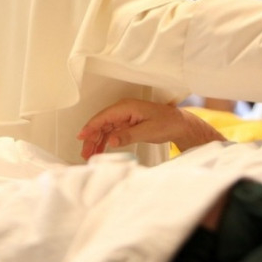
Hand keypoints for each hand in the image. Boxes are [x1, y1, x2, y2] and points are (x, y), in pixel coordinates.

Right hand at [77, 99, 223, 159]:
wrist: (180, 124)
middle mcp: (124, 109)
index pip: (103, 117)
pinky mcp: (128, 123)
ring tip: (89, 154)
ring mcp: (125, 116)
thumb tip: (111, 140)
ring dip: (96, 140)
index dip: (90, 127)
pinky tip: (100, 149)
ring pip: (105, 128)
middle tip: (85, 153)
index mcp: (127, 107)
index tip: (81, 136)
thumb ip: (128, 135)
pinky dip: (105, 140)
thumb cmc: (167, 123)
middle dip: (91, 138)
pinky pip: (112, 131)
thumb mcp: (147, 131)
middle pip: (101, 123)